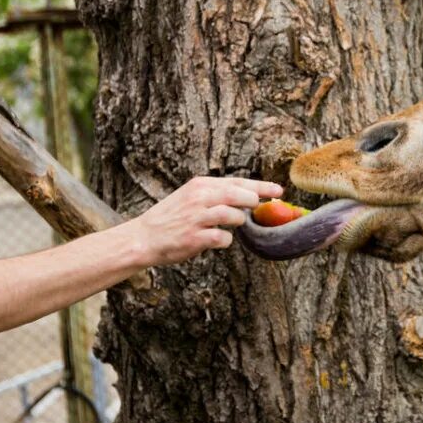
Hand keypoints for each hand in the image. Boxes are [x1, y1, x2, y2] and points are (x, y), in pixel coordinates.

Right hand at [128, 177, 283, 265]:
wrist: (144, 237)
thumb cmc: (172, 217)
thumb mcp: (191, 196)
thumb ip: (217, 194)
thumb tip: (250, 194)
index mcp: (200, 185)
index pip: (237, 182)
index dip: (261, 186)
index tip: (279, 190)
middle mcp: (199, 198)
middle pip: (239, 195)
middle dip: (253, 201)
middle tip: (258, 207)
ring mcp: (197, 218)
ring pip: (234, 216)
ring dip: (238, 221)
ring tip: (231, 224)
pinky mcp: (195, 238)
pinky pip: (223, 238)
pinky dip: (225, 240)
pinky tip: (217, 240)